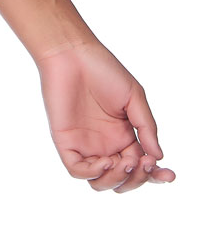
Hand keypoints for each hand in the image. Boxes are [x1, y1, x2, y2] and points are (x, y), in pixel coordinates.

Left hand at [36, 37, 175, 191]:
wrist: (73, 54)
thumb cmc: (104, 70)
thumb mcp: (134, 98)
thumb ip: (146, 127)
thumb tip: (159, 156)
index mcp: (123, 136)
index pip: (141, 166)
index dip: (155, 176)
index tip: (169, 175)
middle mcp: (105, 144)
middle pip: (123, 179)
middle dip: (138, 179)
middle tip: (144, 162)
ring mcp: (85, 144)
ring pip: (101, 181)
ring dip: (117, 180)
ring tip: (126, 162)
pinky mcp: (65, 141)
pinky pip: (77, 170)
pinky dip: (93, 173)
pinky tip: (106, 161)